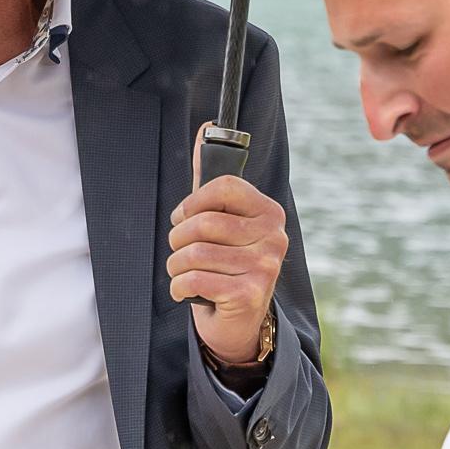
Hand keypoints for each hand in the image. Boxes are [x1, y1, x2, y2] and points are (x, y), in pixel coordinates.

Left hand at [172, 143, 289, 368]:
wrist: (240, 322)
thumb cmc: (225, 264)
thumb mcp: (221, 221)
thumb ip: (212, 180)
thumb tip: (206, 127)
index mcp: (269, 212)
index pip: (225, 187)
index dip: (193, 202)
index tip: (184, 217)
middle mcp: (274, 237)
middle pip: (203, 222)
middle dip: (177, 238)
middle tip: (180, 250)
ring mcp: (265, 266)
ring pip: (194, 253)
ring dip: (175, 265)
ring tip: (182, 272)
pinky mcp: (249, 294)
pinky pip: (193, 279)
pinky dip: (178, 287)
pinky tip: (185, 291)